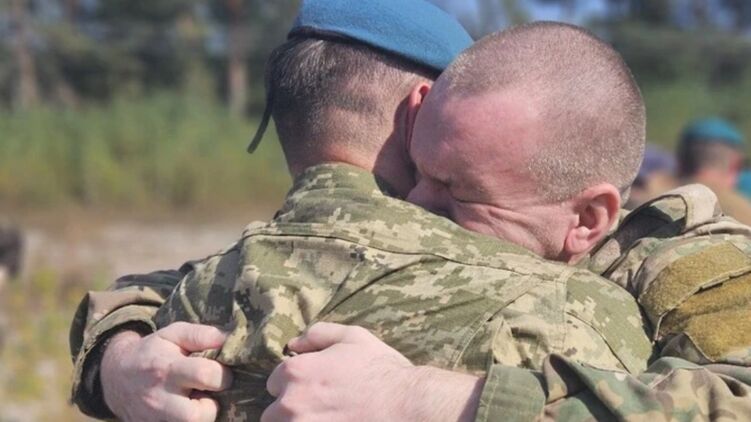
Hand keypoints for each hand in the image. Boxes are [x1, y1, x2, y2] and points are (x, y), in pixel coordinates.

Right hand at [101, 322, 232, 421]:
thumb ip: (203, 335)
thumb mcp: (174, 334)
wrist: (115, 376)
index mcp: (167, 369)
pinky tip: (185, 410)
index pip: (205, 375)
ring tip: (196, 404)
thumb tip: (231, 339)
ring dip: (200, 418)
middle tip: (208, 395)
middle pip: (195, 417)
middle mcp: (158, 399)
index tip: (221, 373)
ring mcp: (153, 419)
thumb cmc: (152, 352)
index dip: (223, 375)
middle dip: (211, 407)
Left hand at [262, 322, 482, 421]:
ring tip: (323, 419)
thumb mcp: (353, 337)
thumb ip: (318, 334)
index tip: (314, 387)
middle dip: (290, 411)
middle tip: (317, 409)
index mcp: (296, 373)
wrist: (408, 407)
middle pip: (272, 414)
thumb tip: (293, 343)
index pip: (274, 382)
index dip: (293, 383)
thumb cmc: (382, 371)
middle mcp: (291, 404)